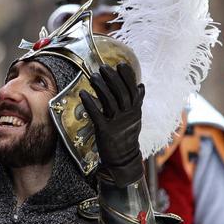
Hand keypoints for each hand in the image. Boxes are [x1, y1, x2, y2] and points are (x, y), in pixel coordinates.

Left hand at [79, 63, 144, 185]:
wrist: (123, 159)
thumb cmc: (127, 136)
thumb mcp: (135, 118)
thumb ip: (137, 102)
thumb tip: (141, 86)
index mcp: (135, 111)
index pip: (133, 90)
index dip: (127, 76)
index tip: (121, 64)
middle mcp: (128, 115)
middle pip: (121, 93)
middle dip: (113, 78)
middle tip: (104, 67)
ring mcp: (117, 123)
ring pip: (110, 101)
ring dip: (101, 87)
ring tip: (93, 76)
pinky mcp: (105, 131)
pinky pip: (97, 115)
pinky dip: (90, 103)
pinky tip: (82, 94)